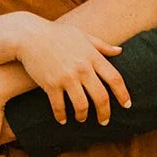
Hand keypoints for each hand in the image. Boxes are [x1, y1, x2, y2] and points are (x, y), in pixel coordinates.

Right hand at [13, 15, 130, 124]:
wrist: (29, 35)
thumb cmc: (57, 34)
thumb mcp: (82, 35)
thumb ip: (102, 45)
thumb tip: (120, 51)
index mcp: (92, 56)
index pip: (115, 78)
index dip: (123, 94)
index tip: (127, 105)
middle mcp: (82, 68)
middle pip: (101, 97)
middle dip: (105, 113)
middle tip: (104, 121)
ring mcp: (66, 77)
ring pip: (82, 105)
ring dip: (83, 116)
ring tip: (81, 118)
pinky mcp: (50, 84)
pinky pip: (59, 107)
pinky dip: (61, 116)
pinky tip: (62, 119)